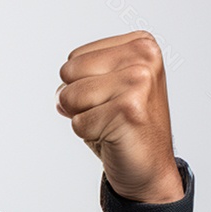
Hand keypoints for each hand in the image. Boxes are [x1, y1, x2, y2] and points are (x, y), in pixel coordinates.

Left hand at [55, 30, 183, 203]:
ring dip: (82, 116)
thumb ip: (79, 75)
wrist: (150, 168)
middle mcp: (144, 56)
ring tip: (110, 122)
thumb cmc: (124, 125)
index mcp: (141, 44)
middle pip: (68, 72)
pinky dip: (88, 134)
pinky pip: (77, 121)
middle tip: (108, 111)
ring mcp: (139, 81)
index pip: (74, 58)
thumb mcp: (104, 86)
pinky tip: (114, 135)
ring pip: (69, 96)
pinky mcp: (129, 109)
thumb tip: (60, 96)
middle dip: (78, 98)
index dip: (81, 83)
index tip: (111, 96)